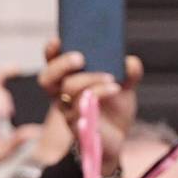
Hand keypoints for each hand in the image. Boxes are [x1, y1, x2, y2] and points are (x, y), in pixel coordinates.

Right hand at [39, 38, 143, 176]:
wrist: (118, 137)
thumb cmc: (114, 107)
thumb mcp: (124, 86)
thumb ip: (129, 72)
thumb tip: (130, 62)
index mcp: (68, 78)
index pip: (51, 62)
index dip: (50, 51)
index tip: (57, 40)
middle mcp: (62, 94)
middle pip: (48, 77)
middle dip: (62, 64)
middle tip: (81, 58)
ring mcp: (68, 110)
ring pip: (69, 89)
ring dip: (90, 78)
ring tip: (112, 77)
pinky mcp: (78, 125)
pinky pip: (81, 108)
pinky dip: (99, 93)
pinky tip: (114, 89)